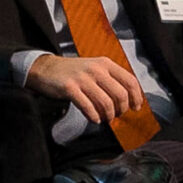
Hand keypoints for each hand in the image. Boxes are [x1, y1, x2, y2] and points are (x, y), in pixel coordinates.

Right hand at [24, 50, 145, 125]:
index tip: (135, 108)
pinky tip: (94, 119)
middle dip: (121, 110)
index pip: (130, 81)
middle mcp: (96, 69)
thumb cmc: (72, 72)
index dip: (136, 97)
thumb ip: (111, 79)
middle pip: (120, 94)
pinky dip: (94, 116)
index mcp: (105, 63)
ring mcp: (82, 78)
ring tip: (105, 118)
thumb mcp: (94, 68)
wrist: (45, 68)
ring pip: (106, 103)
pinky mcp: (69, 88)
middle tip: (116, 115)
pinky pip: (88, 107)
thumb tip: (128, 100)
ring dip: (108, 115)